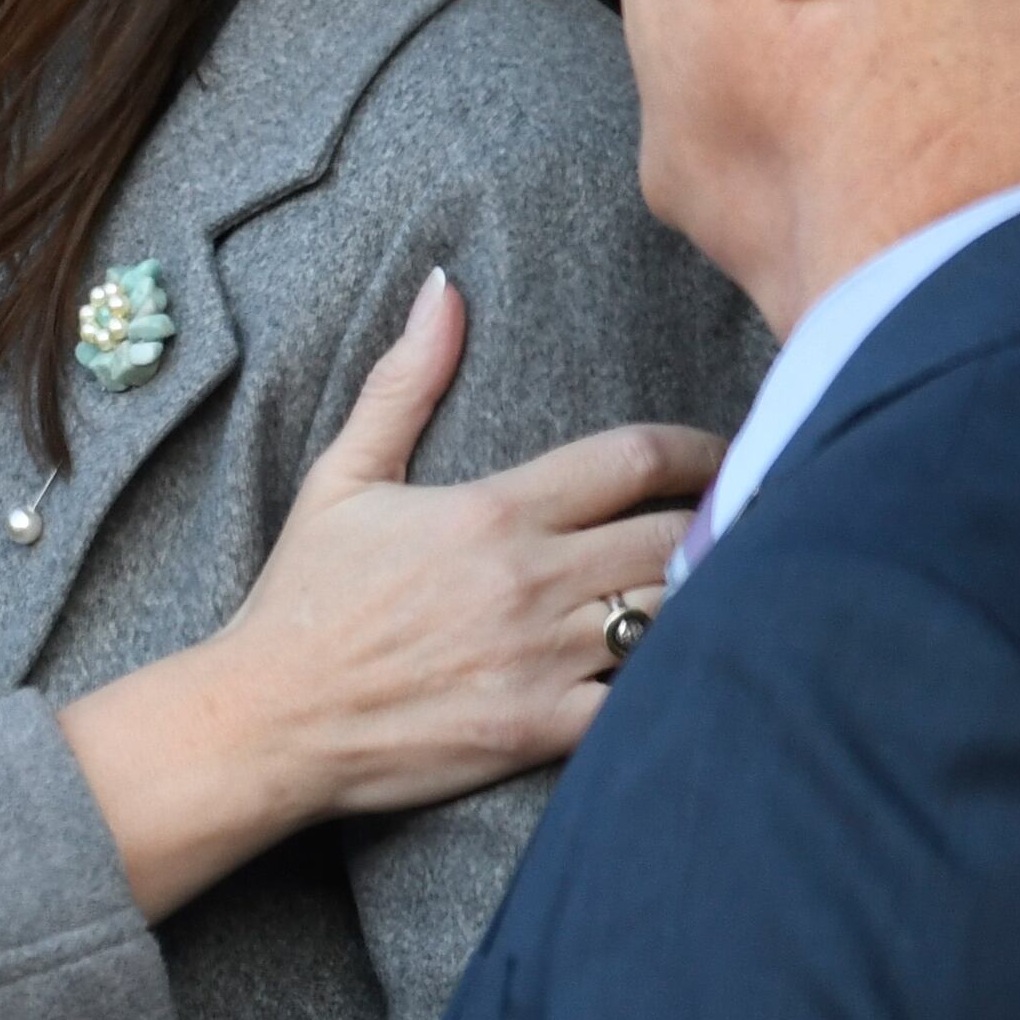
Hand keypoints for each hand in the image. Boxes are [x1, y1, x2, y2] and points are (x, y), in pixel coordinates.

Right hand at [58, 269, 719, 919]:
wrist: (269, 718)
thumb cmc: (303, 597)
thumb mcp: (343, 475)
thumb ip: (405, 381)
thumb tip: (444, 289)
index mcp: (494, 510)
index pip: (634, 459)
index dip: (699, 449)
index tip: (724, 451)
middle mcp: (530, 580)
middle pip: (676, 535)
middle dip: (723, 522)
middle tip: (750, 519)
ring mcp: (541, 659)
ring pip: (672, 618)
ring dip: (706, 601)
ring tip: (736, 591)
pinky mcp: (539, 731)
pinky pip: (640, 705)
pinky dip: (675, 688)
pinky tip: (691, 673)